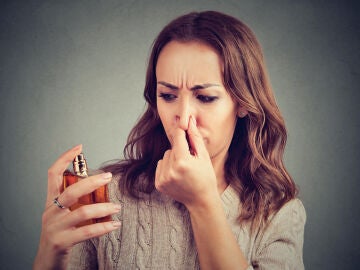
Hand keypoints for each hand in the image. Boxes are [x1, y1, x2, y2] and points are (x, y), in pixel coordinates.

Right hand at [33, 145, 120, 269]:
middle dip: (91, 182)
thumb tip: (99, 185)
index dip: (64, 159)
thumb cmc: (60, 233)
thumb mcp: (63, 214)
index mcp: (51, 201)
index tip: (79, 147)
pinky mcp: (62, 242)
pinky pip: (86, 232)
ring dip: (103, 208)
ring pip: (82, 212)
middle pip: (71, 191)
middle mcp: (50, 212)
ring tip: (118, 207)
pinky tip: (115, 225)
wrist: (47, 261)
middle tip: (109, 176)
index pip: (52, 174)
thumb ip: (76, 201)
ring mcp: (55, 227)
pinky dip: (103, 227)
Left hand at [155, 116, 217, 209]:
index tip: (181, 123)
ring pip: (165, 156)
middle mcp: (170, 170)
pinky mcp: (159, 184)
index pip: (178, 138)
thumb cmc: (206, 177)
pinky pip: (160, 165)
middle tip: (190, 160)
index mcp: (183, 162)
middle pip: (172, 148)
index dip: (181, 130)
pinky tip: (177, 175)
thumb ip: (195, 137)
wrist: (201, 200)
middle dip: (180, 150)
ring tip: (184, 169)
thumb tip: (189, 120)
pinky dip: (167, 167)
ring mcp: (163, 178)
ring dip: (173, 159)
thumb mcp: (203, 156)